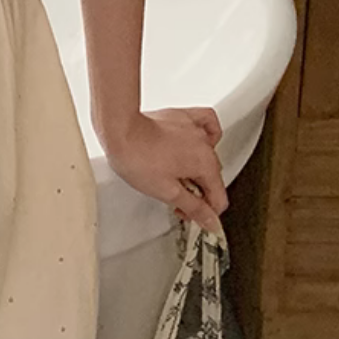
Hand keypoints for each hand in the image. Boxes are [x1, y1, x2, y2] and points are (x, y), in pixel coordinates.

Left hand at [96, 106, 228, 233]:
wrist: (119, 130)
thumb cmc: (137, 157)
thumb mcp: (167, 193)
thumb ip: (193, 209)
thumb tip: (211, 222)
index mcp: (205, 164)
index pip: (218, 199)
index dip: (204, 214)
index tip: (188, 215)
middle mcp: (204, 144)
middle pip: (212, 178)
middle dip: (196, 193)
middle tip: (174, 199)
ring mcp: (194, 128)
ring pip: (208, 154)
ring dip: (197, 169)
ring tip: (176, 176)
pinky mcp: (182, 117)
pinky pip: (205, 123)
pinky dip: (205, 134)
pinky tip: (195, 142)